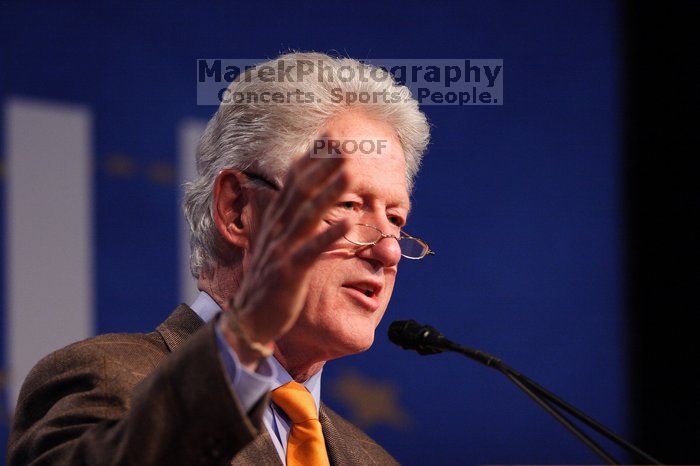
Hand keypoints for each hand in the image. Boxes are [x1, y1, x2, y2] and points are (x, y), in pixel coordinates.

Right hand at [219, 144, 350, 363]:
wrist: (248, 318)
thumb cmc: (267, 280)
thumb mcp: (273, 243)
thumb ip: (283, 217)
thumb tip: (291, 193)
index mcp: (275, 221)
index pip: (293, 182)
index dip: (311, 158)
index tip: (329, 136)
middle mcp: (277, 229)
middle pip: (301, 191)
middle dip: (323, 166)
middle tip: (345, 145)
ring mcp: (282, 249)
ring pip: (308, 215)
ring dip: (330, 193)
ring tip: (351, 173)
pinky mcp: (290, 272)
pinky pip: (312, 250)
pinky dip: (329, 235)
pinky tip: (348, 222)